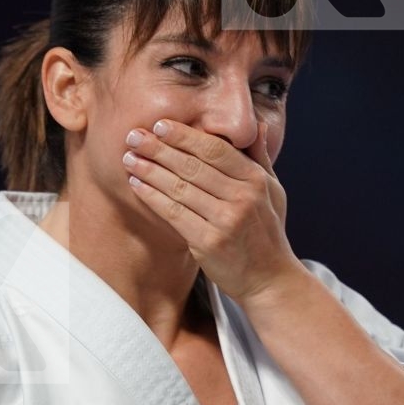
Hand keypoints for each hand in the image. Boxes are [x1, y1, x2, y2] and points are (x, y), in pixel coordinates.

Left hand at [122, 118, 300, 302]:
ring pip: (179, 187)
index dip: (185, 136)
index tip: (160, 125)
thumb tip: (259, 127)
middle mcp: (242, 197)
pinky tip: (137, 185)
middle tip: (134, 136)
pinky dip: (152, 197)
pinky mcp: (209, 242)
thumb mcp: (274, 192)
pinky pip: (174, 213)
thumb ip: (260, 159)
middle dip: (160, 148)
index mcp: (256, 180)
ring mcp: (226, 220)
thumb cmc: (267, 233)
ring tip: (129, 158)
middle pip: (193, 165)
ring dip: (150, 170)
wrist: (270, 279)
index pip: (215, 150)